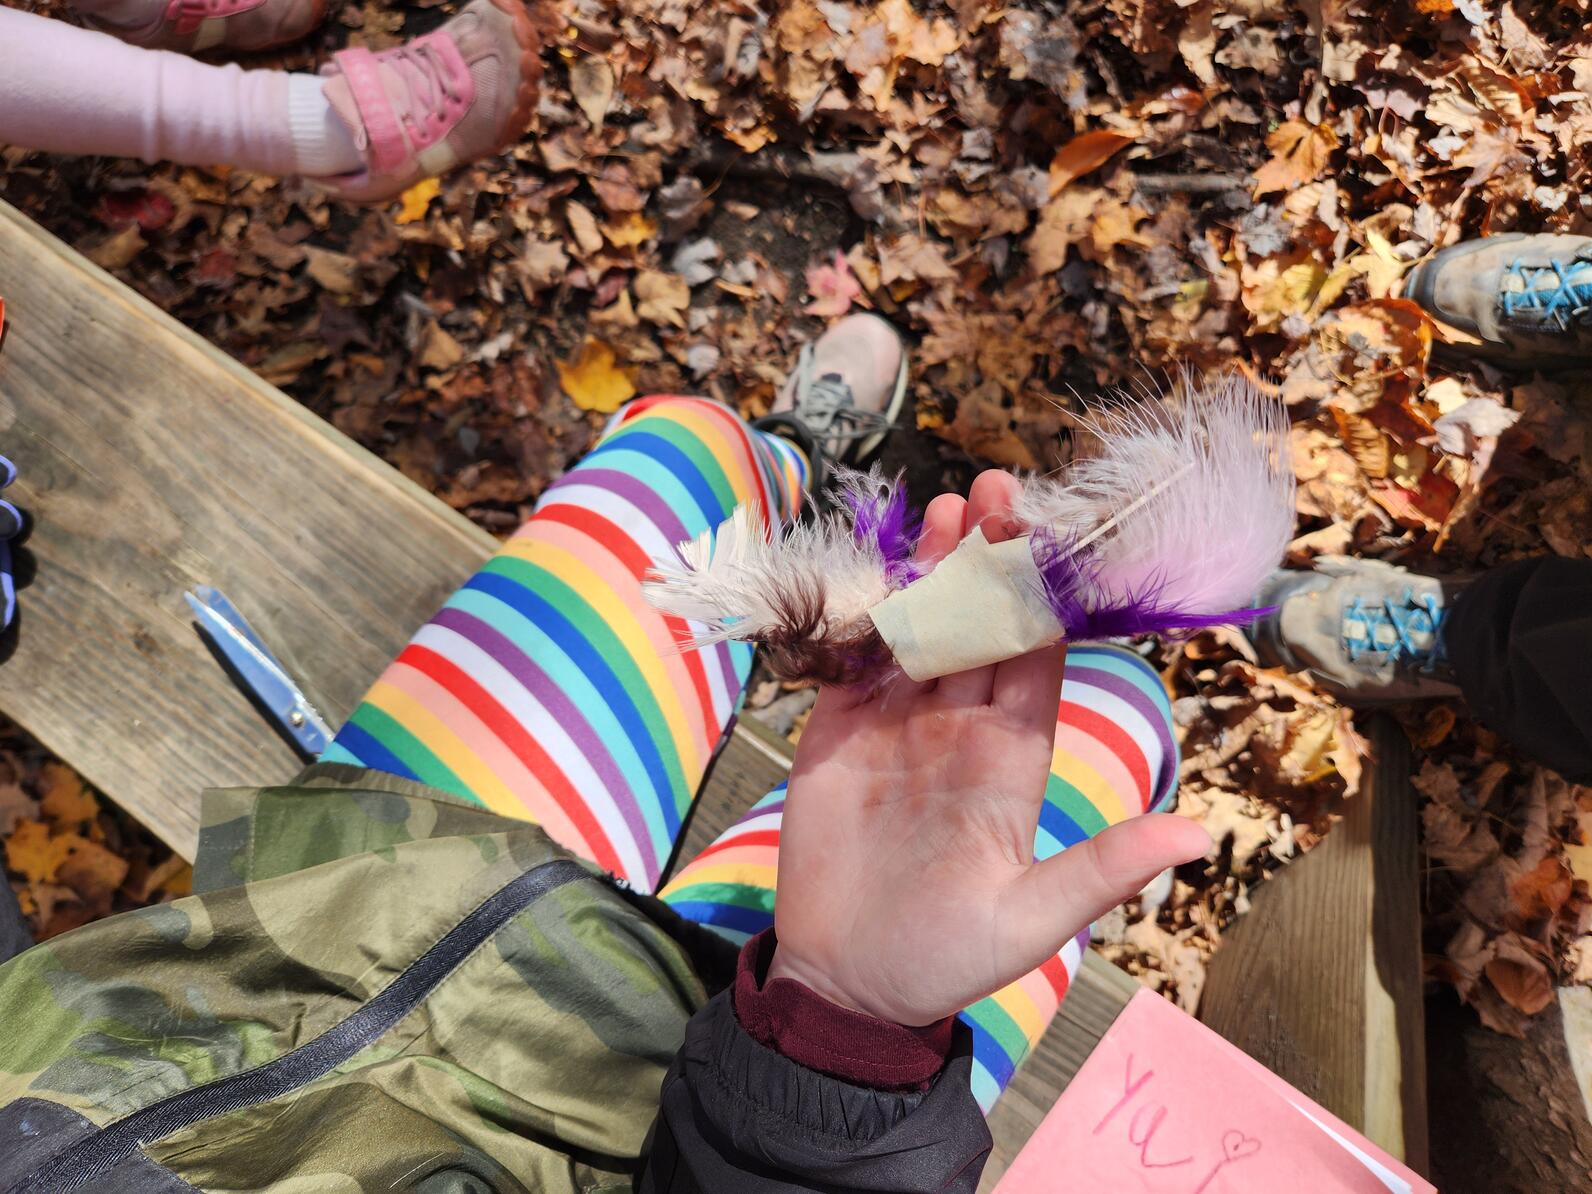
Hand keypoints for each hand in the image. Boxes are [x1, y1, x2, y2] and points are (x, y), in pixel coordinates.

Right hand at [767, 470, 1210, 1025]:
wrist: (845, 981)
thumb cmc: (944, 957)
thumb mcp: (1029, 921)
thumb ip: (1102, 869)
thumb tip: (1200, 835)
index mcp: (1011, 756)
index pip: (1034, 657)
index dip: (1039, 596)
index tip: (1045, 537)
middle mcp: (959, 726)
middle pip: (978, 624)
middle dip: (988, 558)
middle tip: (995, 487)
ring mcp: (896, 723)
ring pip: (919, 628)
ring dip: (928, 571)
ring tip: (943, 508)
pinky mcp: (838, 730)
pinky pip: (854, 658)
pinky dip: (861, 613)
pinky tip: (869, 568)